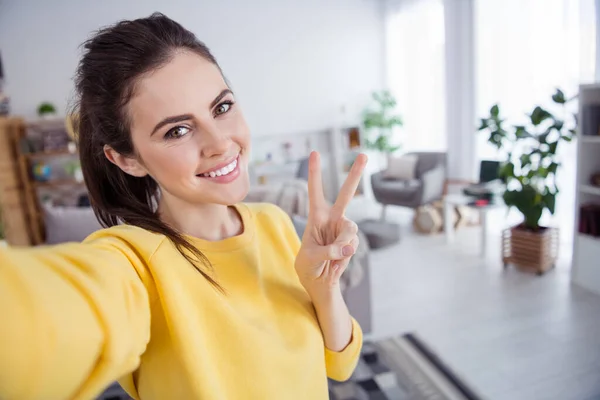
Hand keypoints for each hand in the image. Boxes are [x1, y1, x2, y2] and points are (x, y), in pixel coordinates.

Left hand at [295, 151, 366, 291]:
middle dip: (355, 174)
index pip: (315, 191)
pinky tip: (338, 260)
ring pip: (351, 229)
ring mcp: (344, 229)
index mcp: (316, 216)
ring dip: (343, 243)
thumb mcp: (310, 258)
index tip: (315, 152)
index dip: (315, 172)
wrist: (320, 281)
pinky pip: (353, 244)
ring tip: (333, 255)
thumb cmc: (308, 266)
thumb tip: (347, 249)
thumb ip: (327, 251)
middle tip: (363, 154)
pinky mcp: (352, 241)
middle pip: (346, 194)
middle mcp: (332, 218)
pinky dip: (346, 254)